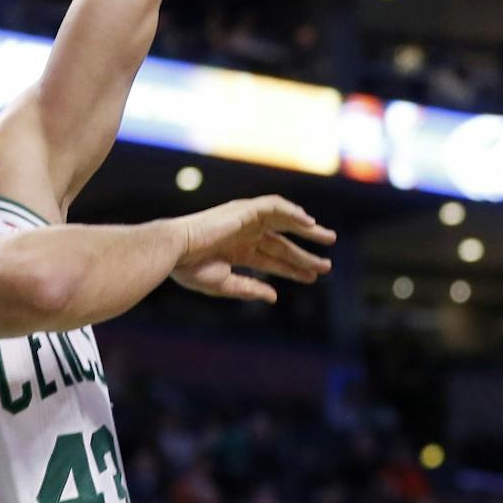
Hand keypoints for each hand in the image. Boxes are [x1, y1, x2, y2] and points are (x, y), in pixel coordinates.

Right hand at [172, 195, 335, 304]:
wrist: (173, 251)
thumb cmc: (190, 268)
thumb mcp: (225, 283)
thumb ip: (250, 288)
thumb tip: (274, 297)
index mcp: (238, 251)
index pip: (273, 259)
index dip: (294, 268)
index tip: (313, 277)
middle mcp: (244, 234)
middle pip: (283, 242)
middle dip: (305, 253)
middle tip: (327, 265)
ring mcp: (245, 221)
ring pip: (284, 222)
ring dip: (307, 229)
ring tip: (328, 239)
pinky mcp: (244, 210)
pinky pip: (274, 206)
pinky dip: (292, 211)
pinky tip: (308, 222)